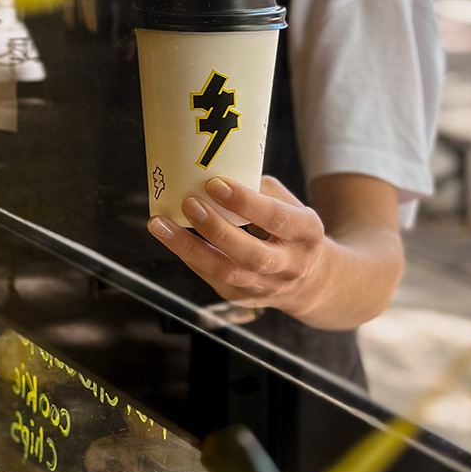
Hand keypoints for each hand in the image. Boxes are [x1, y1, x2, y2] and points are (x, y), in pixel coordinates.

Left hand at [147, 175, 330, 318]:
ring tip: (160, 224)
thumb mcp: (290, 205)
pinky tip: (170, 237)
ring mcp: (266, 287)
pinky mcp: (243, 298)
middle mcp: (289, 266)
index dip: (245, 202)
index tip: (215, 184)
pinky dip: (188, 256)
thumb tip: (215, 173)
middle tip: (188, 203)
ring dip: (188, 248)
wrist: (310, 280)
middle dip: (215, 229)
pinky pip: (211, 278)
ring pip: (225, 273)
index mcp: (306, 234)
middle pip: (250, 255)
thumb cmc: (291, 230)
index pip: (276, 218)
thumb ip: (259, 190)